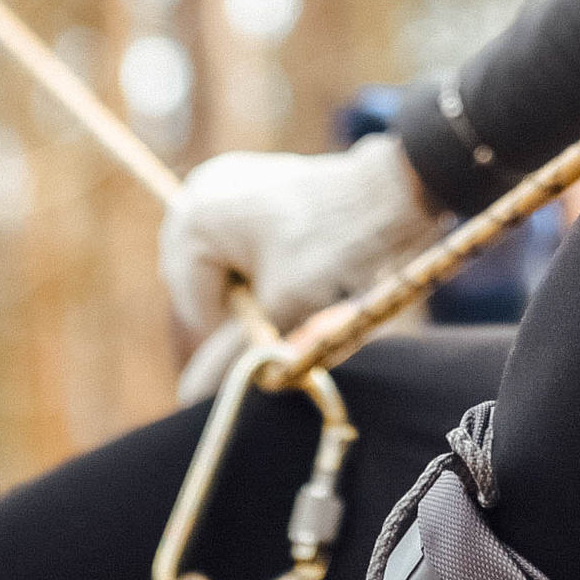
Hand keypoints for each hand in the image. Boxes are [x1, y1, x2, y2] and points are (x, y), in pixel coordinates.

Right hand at [160, 135, 440, 402]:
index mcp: (193, 220)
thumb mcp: (283, 306)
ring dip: (254, 283)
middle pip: (202, 282)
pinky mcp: (247, 180)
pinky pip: (236, 237)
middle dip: (243, 303)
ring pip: (221, 263)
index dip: (237, 330)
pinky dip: (261, 258)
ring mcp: (223, 181)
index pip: (195, 306)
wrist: (391, 192)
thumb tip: (189, 398)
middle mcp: (198, 193)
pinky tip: (298, 253)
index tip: (282, 327)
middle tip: (292, 300)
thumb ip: (232, 354)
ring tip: (300, 276)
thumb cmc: (334, 245)